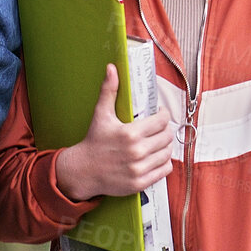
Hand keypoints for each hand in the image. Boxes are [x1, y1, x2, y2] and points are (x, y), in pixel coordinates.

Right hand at [54, 65, 174, 201]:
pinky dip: (164, 163)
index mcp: (130, 134)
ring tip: (158, 141)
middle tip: (159, 128)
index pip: (162, 120)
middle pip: (167, 137)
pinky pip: (164, 170)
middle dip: (165, 130)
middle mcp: (137, 152)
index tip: (160, 114)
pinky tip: (156, 157)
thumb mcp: (100, 114)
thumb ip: (108, 90)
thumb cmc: (93, 141)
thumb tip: (112, 68)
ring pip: (168, 153)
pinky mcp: (140, 182)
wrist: (82, 171)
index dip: (164, 114)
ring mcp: (139, 169)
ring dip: (166, 146)